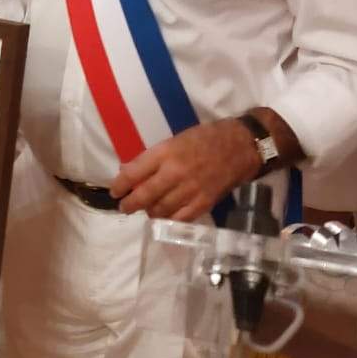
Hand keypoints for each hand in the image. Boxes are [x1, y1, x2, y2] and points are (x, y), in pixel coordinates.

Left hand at [110, 120, 260, 220]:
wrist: (242, 146)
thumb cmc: (206, 138)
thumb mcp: (176, 140)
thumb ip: (155, 158)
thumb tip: (131, 172)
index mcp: (166, 152)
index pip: (134, 172)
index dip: (120, 185)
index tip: (115, 191)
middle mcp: (175, 172)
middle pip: (144, 195)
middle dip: (130, 204)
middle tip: (124, 207)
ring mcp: (190, 189)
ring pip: (160, 209)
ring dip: (149, 212)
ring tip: (147, 210)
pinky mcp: (204, 202)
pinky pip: (180, 218)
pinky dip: (169, 219)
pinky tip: (165, 217)